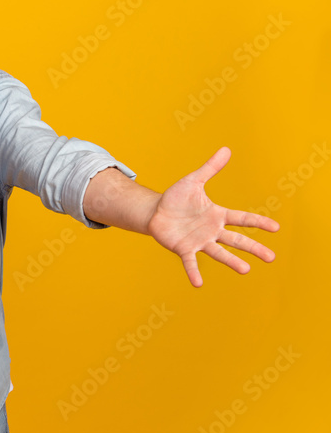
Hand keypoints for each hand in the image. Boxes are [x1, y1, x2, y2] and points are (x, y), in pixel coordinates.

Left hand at [148, 147, 278, 286]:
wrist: (155, 211)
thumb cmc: (176, 198)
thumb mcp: (193, 181)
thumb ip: (210, 168)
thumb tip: (226, 149)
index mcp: (217, 215)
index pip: (242, 218)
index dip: (258, 222)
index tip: (276, 228)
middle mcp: (212, 230)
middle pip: (237, 240)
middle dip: (253, 248)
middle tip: (271, 258)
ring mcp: (199, 241)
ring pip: (219, 252)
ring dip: (231, 261)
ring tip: (245, 270)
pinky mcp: (184, 249)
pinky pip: (190, 262)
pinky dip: (194, 272)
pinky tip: (198, 284)